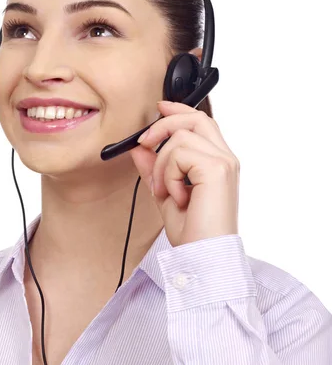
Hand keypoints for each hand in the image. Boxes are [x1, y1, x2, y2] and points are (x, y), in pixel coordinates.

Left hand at [129, 100, 239, 246]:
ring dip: (161, 165)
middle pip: (195, 117)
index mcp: (218, 163)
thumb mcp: (165, 194)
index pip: (202, 122)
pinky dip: (168, 175)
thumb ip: (154, 169)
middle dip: (163, 124)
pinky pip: (178, 154)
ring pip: (179, 137)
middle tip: (143, 143)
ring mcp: (224, 162)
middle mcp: (225, 158)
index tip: (159, 107)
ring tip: (165, 192)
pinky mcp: (217, 169)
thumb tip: (139, 148)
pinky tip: (176, 197)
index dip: (179, 109)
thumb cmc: (193, 233)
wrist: (203, 258)